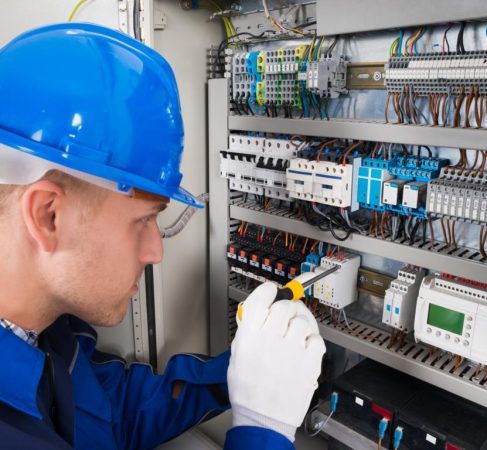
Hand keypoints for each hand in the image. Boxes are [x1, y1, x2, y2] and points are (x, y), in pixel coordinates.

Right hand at [227, 278, 325, 442]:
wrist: (263, 419)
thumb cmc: (248, 391)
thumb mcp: (237, 355)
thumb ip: (249, 330)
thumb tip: (262, 311)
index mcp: (249, 336)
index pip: (261, 298)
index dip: (269, 291)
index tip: (273, 292)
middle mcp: (270, 339)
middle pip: (284, 306)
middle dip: (285, 310)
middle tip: (285, 319)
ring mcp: (291, 350)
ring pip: (302, 320)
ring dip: (299, 326)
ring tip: (294, 339)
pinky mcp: (309, 362)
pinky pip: (316, 339)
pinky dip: (312, 342)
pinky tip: (304, 350)